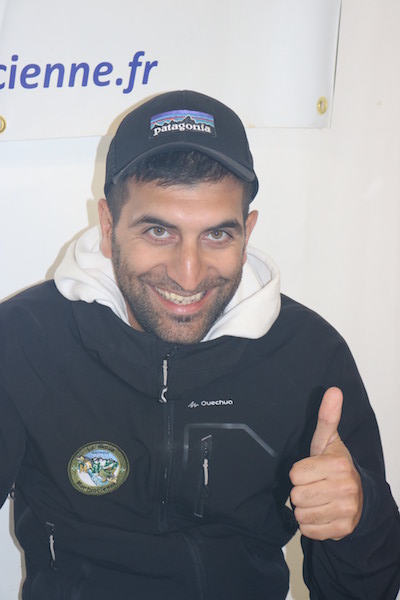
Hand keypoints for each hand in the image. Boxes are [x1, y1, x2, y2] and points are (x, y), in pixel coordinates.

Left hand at [289, 387, 362, 540]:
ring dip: (304, 509)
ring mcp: (346, 511)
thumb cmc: (334, 465)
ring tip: (318, 499)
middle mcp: (345, 488)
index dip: (299, 473)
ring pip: (301, 514)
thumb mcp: (328, 440)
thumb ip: (327, 417)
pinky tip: (322, 513)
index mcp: (338, 464)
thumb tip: (333, 390)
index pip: (294, 474)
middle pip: (296, 496)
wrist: (358, 496)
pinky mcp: (343, 530)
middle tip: (314, 486)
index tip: (311, 470)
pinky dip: (310, 525)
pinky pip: (309, 531)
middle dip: (300, 491)